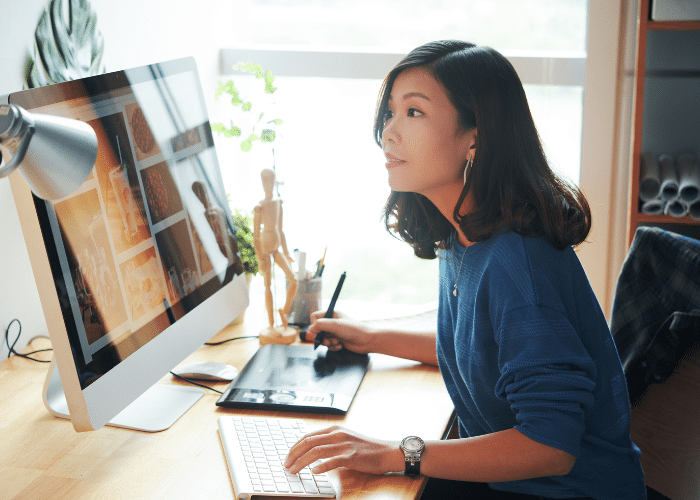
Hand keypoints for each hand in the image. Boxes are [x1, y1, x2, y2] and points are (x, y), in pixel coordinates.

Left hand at [284, 425, 401, 474]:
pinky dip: (321, 466)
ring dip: (301, 462)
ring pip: (316, 451)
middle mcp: (337, 435)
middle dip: (294, 454)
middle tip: (286, 465)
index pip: (308, 436)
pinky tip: (314, 472)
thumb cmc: (365, 448)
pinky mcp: (352, 456)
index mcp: (334, 430)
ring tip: (293, 470)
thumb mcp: (345, 439)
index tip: (288, 457)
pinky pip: (333, 461)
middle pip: (309, 442)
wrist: (386, 451)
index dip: (295, 447)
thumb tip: (311, 450)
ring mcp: (345, 445)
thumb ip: (330, 442)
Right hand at [306, 311, 375, 352]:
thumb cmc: (355, 330)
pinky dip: (333, 347)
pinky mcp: (338, 340)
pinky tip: (341, 345)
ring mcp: (335, 332)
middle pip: (317, 330)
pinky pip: (329, 345)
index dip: (314, 325)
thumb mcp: (335, 325)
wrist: (367, 340)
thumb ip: (320, 325)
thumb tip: (310, 330)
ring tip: (337, 342)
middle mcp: (332, 322)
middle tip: (329, 340)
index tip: (319, 331)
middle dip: (322, 337)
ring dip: (328, 343)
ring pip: (323, 339)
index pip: (315, 317)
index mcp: (332, 314)